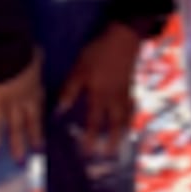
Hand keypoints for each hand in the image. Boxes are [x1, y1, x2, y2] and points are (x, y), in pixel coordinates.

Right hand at [0, 53, 44, 160]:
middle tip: (36, 154)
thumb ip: (34, 61)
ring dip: (17, 146)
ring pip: (16, 128)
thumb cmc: (21, 50)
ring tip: (19, 162)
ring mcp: (12, 105)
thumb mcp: (34, 55)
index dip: (40, 121)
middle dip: (34, 138)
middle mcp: (26, 100)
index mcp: (36, 88)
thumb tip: (36, 56)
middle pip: (31, 122)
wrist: (8, 52)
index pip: (39, 108)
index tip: (43, 131)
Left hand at [57, 21, 141, 155]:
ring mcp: (125, 91)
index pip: (94, 123)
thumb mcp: (80, 69)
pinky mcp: (130, 83)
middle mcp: (114, 98)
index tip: (87, 154)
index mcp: (100, 96)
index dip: (90, 139)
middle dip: (113, 141)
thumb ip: (70, 90)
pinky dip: (129, 114)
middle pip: (115, 124)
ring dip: (123, 130)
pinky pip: (130, 105)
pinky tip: (127, 115)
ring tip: (122, 139)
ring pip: (125, 115)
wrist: (124, 37)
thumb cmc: (99, 53)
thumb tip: (60, 111)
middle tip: (110, 154)